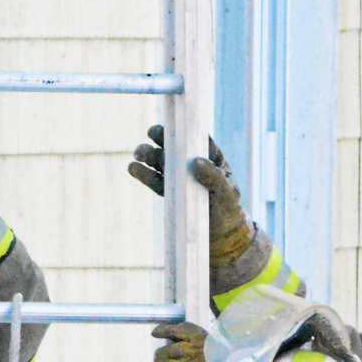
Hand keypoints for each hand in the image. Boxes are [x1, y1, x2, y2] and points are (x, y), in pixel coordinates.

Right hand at [127, 125, 254, 263]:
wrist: (220, 236)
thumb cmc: (228, 211)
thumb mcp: (227, 194)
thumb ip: (214, 178)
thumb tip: (196, 161)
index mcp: (210, 157)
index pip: (195, 139)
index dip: (182, 129)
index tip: (171, 125)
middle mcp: (191, 162)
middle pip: (174, 146)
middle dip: (160, 139)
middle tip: (150, 137)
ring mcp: (179, 176)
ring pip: (160, 160)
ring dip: (148, 154)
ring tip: (138, 154)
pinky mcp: (169, 191)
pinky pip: (155, 180)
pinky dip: (143, 174)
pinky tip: (133, 168)